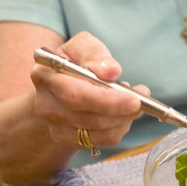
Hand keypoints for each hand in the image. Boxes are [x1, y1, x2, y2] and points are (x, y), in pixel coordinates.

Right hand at [30, 31, 146, 150]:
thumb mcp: (83, 45)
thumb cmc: (75, 60)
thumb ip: (95, 53)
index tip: (133, 99)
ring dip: (122, 119)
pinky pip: (100, 140)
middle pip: (87, 118)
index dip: (106, 100)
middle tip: (141, 102)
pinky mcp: (67, 139)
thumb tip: (111, 71)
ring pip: (96, 132)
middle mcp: (45, 104)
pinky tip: (123, 114)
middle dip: (119, 112)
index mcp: (45, 76)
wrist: (60, 83)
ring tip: (133, 102)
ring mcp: (54, 125)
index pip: (75, 94)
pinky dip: (118, 128)